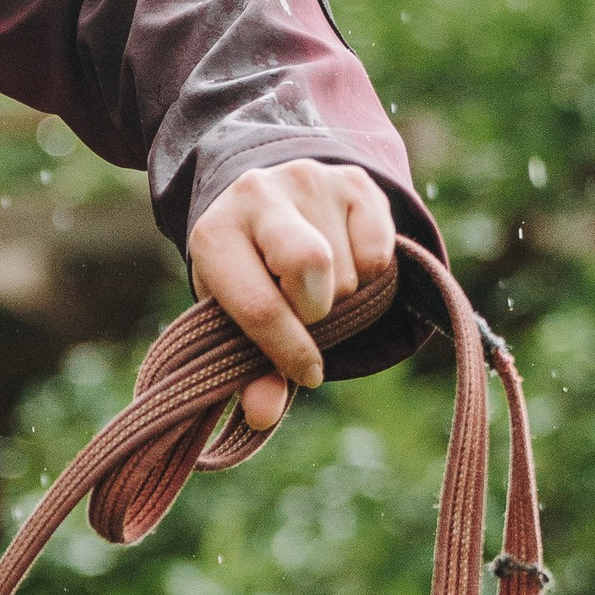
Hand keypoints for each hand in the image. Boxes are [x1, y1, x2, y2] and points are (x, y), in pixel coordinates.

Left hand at [188, 158, 397, 433]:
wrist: (261, 204)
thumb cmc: (245, 276)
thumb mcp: (233, 321)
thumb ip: (249, 371)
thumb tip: (262, 415)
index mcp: (214, 237)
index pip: (259, 304)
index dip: (289, 350)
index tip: (307, 372)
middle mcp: (257, 197)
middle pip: (311, 265)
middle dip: (317, 310)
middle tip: (307, 316)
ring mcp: (309, 181)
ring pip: (350, 268)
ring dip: (343, 297)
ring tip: (319, 288)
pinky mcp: (353, 180)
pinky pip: (380, 251)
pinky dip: (371, 274)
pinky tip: (343, 264)